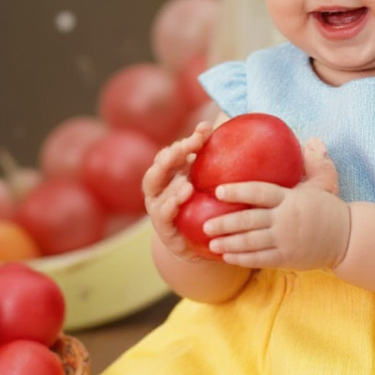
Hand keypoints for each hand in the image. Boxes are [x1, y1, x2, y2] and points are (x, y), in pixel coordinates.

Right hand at [142, 122, 213, 260]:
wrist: (202, 244)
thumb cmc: (205, 207)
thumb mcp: (208, 182)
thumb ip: (210, 160)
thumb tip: (219, 130)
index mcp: (168, 175)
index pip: (171, 153)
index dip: (185, 142)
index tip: (204, 132)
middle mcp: (158, 188)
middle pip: (158, 167)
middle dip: (170, 156)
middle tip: (185, 147)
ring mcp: (157, 207)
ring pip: (155, 189)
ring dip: (170, 182)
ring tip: (187, 181)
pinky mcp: (163, 227)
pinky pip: (162, 214)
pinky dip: (170, 204)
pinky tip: (183, 197)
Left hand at [206, 138, 350, 270]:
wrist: (348, 239)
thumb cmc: (329, 208)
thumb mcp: (323, 182)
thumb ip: (313, 162)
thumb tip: (311, 141)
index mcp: (290, 198)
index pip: (260, 192)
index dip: (238, 191)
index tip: (218, 190)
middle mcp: (285, 220)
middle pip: (249, 221)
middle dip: (224, 223)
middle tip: (206, 224)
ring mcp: (285, 241)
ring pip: (251, 243)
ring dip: (228, 243)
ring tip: (211, 242)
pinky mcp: (287, 258)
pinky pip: (260, 259)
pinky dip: (242, 259)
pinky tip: (227, 257)